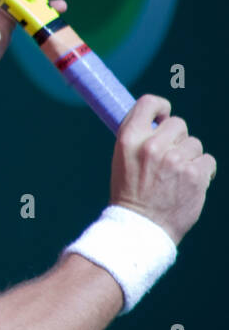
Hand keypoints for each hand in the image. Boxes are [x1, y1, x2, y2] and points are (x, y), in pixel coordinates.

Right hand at [110, 95, 215, 246]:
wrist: (141, 226)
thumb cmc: (130, 193)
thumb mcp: (122, 159)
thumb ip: (140, 139)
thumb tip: (158, 122)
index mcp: (128, 139)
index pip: (149, 103)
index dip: (161, 108)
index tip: (163, 119)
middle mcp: (151, 146)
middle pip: (178, 124)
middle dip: (177, 139)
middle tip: (168, 159)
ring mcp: (175, 160)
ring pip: (195, 144)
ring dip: (190, 157)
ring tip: (176, 176)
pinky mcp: (195, 174)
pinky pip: (208, 161)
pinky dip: (202, 172)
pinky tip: (189, 184)